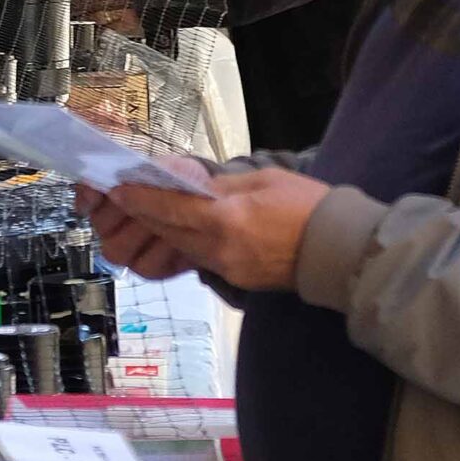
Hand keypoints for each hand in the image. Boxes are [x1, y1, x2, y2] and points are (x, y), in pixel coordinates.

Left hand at [87, 168, 332, 290]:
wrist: (340, 251)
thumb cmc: (308, 207)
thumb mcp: (264, 182)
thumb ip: (222, 186)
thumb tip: (192, 185)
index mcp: (227, 220)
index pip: (170, 208)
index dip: (141, 199)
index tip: (119, 189)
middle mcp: (220, 248)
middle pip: (170, 231)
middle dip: (146, 215)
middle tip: (126, 197)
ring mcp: (227, 267)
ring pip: (182, 247)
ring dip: (164, 230)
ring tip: (149, 212)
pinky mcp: (236, 278)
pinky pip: (201, 258)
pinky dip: (187, 243)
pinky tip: (184, 231)